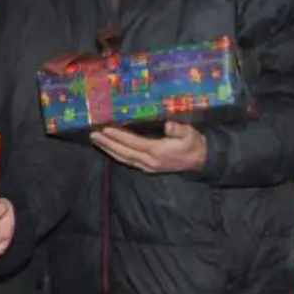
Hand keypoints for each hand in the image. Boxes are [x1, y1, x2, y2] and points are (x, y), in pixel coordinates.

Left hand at [89, 122, 207, 173]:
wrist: (200, 160)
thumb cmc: (193, 144)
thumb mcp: (190, 134)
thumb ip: (179, 130)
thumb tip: (168, 125)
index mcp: (157, 151)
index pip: (133, 143)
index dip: (118, 136)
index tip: (105, 129)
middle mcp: (149, 160)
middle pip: (124, 152)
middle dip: (107, 143)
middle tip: (93, 135)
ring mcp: (147, 166)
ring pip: (123, 158)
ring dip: (108, 149)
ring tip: (96, 140)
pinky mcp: (148, 168)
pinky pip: (128, 162)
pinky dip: (116, 155)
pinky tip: (108, 149)